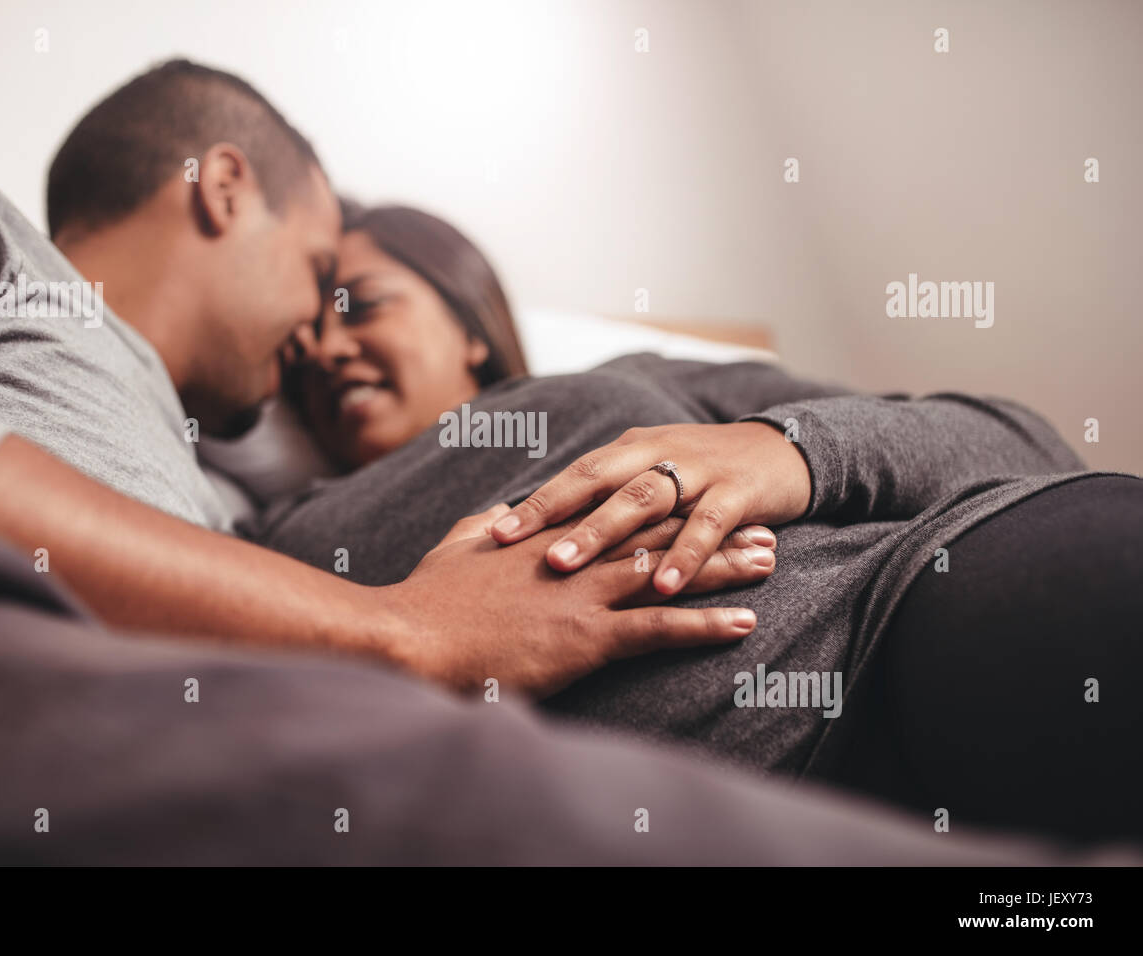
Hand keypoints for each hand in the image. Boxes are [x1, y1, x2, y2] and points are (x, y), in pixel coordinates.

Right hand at [380, 504, 777, 696]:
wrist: (412, 635)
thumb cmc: (427, 598)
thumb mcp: (456, 546)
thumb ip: (485, 525)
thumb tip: (500, 513)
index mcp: (548, 536)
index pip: (620, 513)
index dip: (666, 506)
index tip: (702, 500)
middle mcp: (576, 557)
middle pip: (658, 534)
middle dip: (712, 530)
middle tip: (759, 525)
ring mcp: (584, 594)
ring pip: (670, 572)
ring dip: (724, 567)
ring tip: (768, 563)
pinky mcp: (587, 636)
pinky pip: (659, 629)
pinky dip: (705, 625)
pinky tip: (744, 623)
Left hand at [489, 422, 810, 596]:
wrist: (781, 452)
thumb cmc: (702, 472)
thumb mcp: (650, 472)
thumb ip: (605, 495)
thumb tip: (549, 525)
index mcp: (630, 450)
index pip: (574, 476)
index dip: (535, 503)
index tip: (492, 535)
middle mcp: (657, 453)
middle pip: (599, 482)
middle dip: (556, 516)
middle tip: (517, 548)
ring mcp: (698, 471)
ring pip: (645, 500)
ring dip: (605, 535)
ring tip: (568, 567)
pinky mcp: (738, 494)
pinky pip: (708, 525)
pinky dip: (685, 556)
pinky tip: (664, 588)